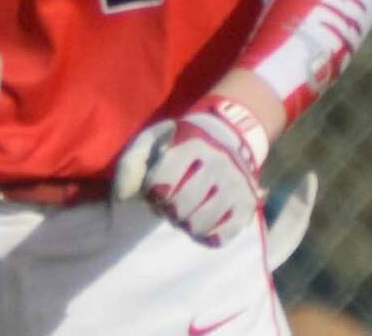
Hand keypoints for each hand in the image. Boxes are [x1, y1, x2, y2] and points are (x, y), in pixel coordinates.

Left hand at [112, 94, 268, 244]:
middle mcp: (218, 164)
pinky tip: (199, 225)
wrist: (226, 136)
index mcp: (191, 144)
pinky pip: (223, 235)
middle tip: (167, 206)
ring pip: (202, 223)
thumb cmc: (178, 142)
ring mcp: (236, 186)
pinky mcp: (247, 206)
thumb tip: (124, 196)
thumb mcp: (150, 140)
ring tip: (182, 215)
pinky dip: (206, 236)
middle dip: (168, 210)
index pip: (162, 182)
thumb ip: (131, 164)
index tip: (153, 192)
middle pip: (182, 205)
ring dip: (185, 225)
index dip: (152, 193)